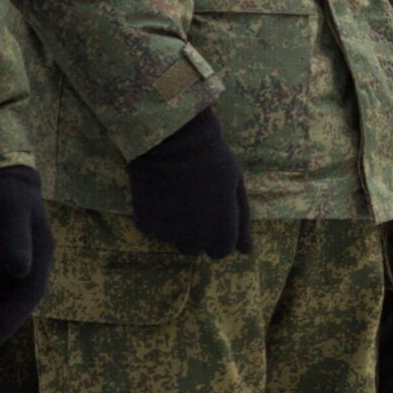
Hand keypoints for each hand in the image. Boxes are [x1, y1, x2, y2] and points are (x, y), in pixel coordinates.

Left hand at [0, 166, 53, 352]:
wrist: (2, 172)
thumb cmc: (8, 190)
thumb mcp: (14, 208)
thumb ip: (15, 237)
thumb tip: (21, 271)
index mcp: (40, 258)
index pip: (29, 296)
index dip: (12, 321)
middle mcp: (29, 266)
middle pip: (16, 303)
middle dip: (0, 326)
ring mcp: (14, 265)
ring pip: (3, 297)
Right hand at [127, 108, 250, 257]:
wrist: (170, 139)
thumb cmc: (211, 159)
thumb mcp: (235, 187)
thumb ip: (241, 221)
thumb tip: (246, 252)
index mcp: (222, 231)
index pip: (221, 251)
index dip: (218, 234)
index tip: (213, 215)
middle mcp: (196, 239)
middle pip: (195, 250)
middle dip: (195, 235)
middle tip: (192, 205)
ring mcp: (169, 233)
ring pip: (173, 239)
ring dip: (175, 226)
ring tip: (176, 194)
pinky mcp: (146, 224)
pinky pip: (153, 227)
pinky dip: (155, 215)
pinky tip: (159, 191)